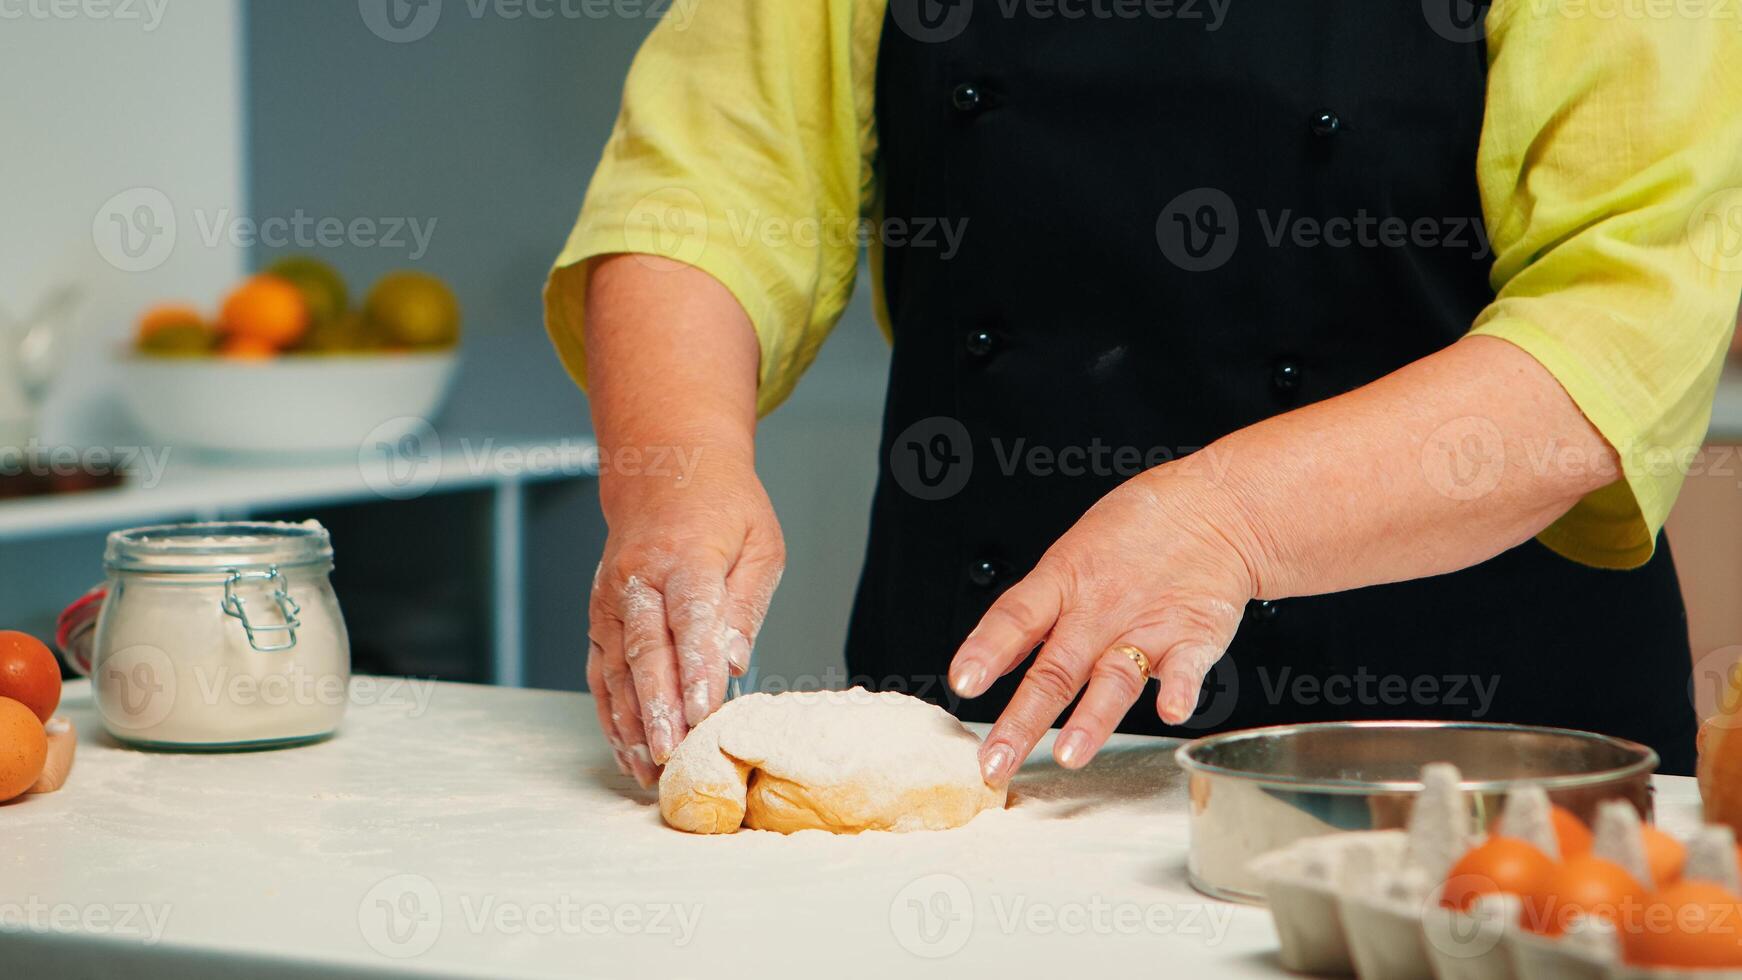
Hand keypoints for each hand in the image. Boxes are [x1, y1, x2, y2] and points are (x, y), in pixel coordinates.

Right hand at [589, 451, 783, 786]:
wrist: (664, 468)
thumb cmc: (723, 508)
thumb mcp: (760, 543)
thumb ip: (746, 604)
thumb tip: (735, 661)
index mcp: (686, 555)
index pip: (690, 618)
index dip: (696, 668)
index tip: (704, 712)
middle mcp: (639, 579)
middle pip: (645, 650)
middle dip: (658, 707)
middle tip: (671, 753)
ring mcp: (611, 599)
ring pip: (615, 668)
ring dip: (630, 721)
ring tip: (648, 767)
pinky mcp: (599, 616)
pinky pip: (600, 671)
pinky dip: (610, 713)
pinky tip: (626, 748)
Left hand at [947, 460, 1261, 784]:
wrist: (1214, 509)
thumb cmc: (1138, 533)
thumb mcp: (1070, 558)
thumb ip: (1034, 612)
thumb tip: (987, 657)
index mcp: (1063, 583)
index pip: (1015, 618)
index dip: (987, 649)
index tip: (963, 681)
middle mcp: (1100, 610)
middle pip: (1055, 669)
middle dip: (1022, 721)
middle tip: (997, 761)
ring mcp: (1147, 625)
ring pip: (1113, 679)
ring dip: (1091, 719)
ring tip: (1070, 753)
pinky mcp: (1195, 635)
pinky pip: (1186, 667)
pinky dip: (1179, 690)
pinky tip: (1171, 710)